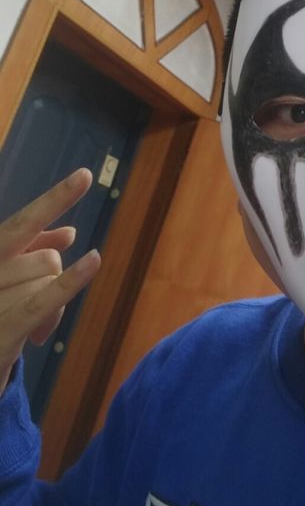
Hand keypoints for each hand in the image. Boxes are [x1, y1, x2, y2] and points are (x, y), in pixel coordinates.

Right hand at [0, 168, 100, 395]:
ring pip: (49, 281)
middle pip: (47, 259)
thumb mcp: (9, 280)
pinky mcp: (3, 330)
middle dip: (52, 278)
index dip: (56, 199)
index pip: (23, 223)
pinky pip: (42, 299)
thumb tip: (68, 232)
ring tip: (31, 328)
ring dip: (52, 305)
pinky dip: (69, 282)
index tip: (85, 175)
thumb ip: (34, 252)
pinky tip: (93, 260)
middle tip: (31, 297)